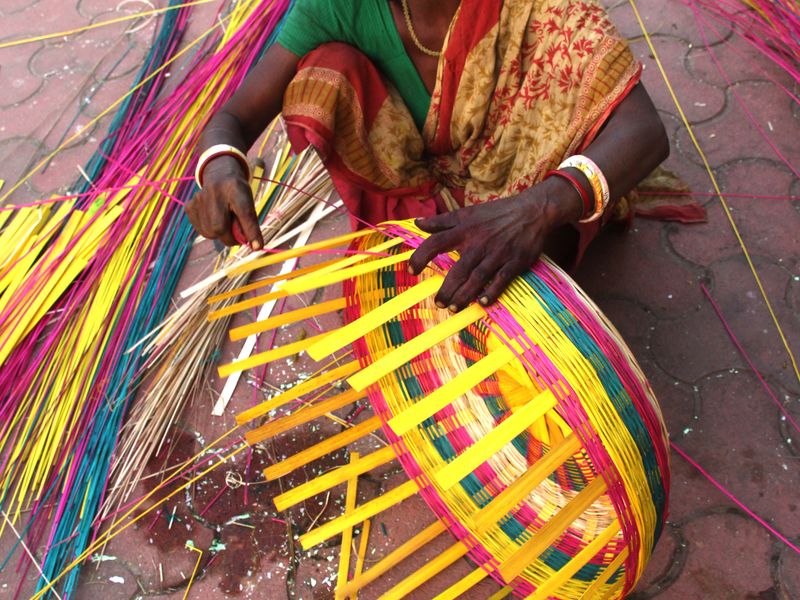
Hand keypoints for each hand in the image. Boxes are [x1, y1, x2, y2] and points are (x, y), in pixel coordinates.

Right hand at [185, 155, 263, 248]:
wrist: (220, 175)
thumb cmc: (238, 194)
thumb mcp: (248, 203)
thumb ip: (251, 224)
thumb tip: (256, 247)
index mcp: (235, 189)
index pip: (244, 213)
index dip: (250, 231)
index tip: (257, 246)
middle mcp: (214, 192)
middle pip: (220, 229)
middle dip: (230, 237)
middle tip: (236, 231)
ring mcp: (199, 199)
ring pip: (210, 233)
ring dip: (220, 234)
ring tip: (224, 221)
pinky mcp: (190, 207)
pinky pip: (201, 230)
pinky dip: (209, 231)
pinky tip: (213, 219)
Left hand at [408, 179, 581, 310]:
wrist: (533, 210)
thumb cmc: (497, 213)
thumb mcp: (468, 213)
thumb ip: (442, 221)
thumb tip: (417, 223)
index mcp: (465, 229)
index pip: (436, 242)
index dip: (421, 256)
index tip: (411, 270)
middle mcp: (479, 242)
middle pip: (458, 269)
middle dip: (447, 289)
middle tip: (438, 303)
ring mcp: (498, 253)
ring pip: (477, 278)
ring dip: (464, 296)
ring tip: (452, 308)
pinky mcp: (515, 261)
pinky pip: (501, 280)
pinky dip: (491, 292)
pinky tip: (482, 303)